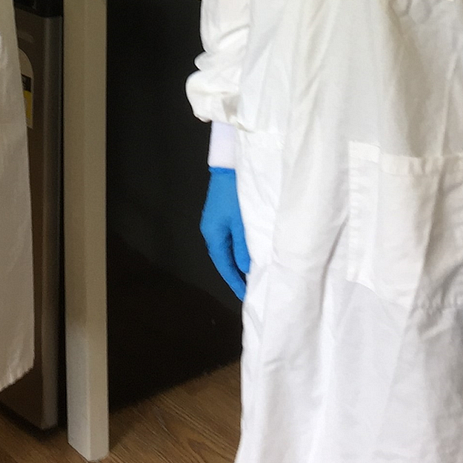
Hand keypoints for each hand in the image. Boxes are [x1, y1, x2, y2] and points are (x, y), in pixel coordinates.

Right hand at [200, 167, 250, 299]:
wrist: (229, 165)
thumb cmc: (235, 195)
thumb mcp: (242, 222)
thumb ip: (243, 247)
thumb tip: (246, 269)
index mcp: (212, 234)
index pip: (223, 265)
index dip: (234, 281)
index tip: (245, 296)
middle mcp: (211, 231)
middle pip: (223, 258)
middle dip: (235, 274)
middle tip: (250, 289)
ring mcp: (216, 222)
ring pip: (227, 249)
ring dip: (237, 262)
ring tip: (251, 275)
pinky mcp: (223, 214)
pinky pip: (230, 239)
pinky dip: (238, 250)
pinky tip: (248, 254)